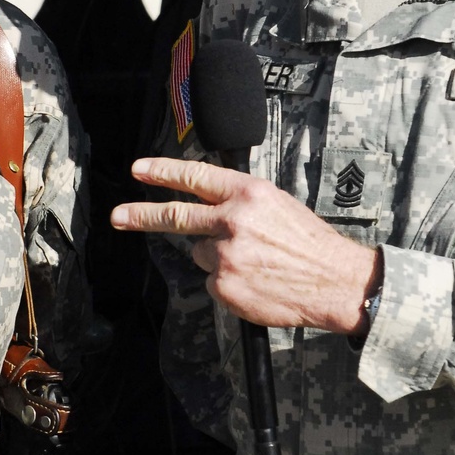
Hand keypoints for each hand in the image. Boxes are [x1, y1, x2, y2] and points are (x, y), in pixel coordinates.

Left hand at [111, 157, 380, 333]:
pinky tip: (256, 281)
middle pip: (175, 216)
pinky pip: (213, 281)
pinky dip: (228, 282)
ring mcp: (225, 255)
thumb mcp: (277, 204)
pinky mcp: (224, 285)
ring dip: (218, 257)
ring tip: (255, 263)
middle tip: (118, 216)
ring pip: (201, 253)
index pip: (195, 177)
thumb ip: (239, 201)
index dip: (163, 171)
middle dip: (141, 215)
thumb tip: (205, 204)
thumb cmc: (309, 243)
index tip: (139, 169)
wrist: (336, 282)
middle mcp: (232, 220)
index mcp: (248, 193)